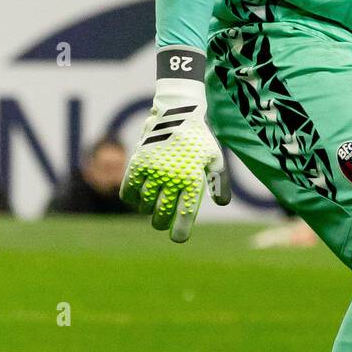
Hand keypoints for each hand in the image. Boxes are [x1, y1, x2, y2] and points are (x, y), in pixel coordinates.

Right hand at [121, 48, 230, 241]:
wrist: (177, 113)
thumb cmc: (199, 139)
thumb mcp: (214, 158)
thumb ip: (219, 182)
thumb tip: (222, 203)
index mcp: (193, 179)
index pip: (183, 216)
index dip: (179, 232)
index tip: (178, 237)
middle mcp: (172, 178)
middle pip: (161, 216)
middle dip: (162, 222)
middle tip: (163, 219)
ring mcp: (152, 171)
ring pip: (144, 206)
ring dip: (148, 209)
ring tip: (154, 202)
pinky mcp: (137, 164)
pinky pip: (128, 192)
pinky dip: (132, 198)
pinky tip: (139, 196)